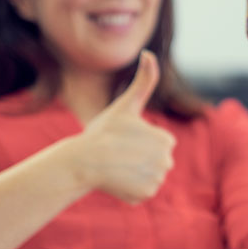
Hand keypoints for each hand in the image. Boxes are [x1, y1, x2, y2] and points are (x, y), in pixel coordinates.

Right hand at [68, 50, 175, 203]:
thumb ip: (144, 80)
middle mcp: (166, 161)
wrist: (81, 161)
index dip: (140, 140)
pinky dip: (131, 188)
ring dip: (135, 173)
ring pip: (149, 175)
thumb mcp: (126, 104)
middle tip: (119, 153)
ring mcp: (156, 180)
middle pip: (156, 160)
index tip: (125, 139)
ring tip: (117, 166)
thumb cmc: (103, 131)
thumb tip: (149, 52)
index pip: (159, 142)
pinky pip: (142, 191)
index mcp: (166, 139)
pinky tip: (117, 180)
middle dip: (140, 157)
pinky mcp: (146, 196)